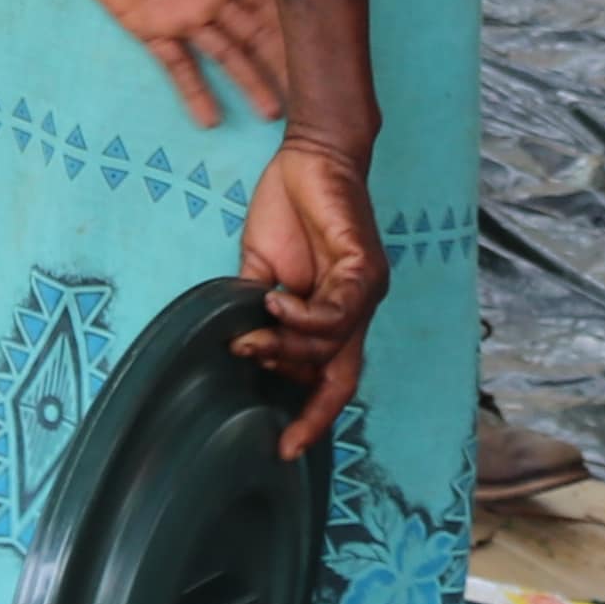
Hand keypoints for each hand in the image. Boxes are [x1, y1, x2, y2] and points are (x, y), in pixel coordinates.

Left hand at [36, 0, 285, 127]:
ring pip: (224, 53)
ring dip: (248, 80)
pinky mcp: (147, 27)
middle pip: (254, 32)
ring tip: (271, 113)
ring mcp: (181, 12)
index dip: (295, 21)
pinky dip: (192, 90)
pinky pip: (174, 63)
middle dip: (281, 60)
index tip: (327, 49)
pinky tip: (210, 119)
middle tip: (310, 93)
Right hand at [232, 132, 389, 456]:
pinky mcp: (364, 266)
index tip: (283, 447)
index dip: (311, 416)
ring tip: (251, 337)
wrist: (311, 156)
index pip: (330, 380)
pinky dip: (301, 316)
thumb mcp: (262, 271)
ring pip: (330, 348)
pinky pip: (335, 312)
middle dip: (313, 411)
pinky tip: (275, 300)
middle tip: (275, 425)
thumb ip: (256, 309)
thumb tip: (239, 348)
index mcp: (335, 315)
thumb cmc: (289, 209)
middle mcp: (358, 310)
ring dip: (285, 349)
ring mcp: (365, 290)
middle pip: (342, 379)